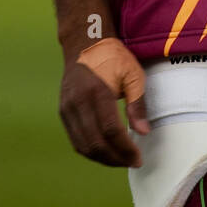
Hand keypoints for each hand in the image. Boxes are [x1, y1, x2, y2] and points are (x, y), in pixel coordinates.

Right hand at [59, 37, 148, 167]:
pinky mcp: (63, 111)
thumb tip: (143, 132)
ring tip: (120, 160)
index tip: (138, 157)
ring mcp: (68, 108)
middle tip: (131, 162)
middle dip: (115, 158)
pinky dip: (90, 150)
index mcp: (98, 92)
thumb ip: (137, 105)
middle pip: (95, 142)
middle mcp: (78, 102)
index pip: (111, 130)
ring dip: (102, 158)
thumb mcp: (133, 75)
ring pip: (83, 145)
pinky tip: (105, 152)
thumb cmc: (113, 58)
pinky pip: (75, 139)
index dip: (125, 148)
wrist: (85, 44)